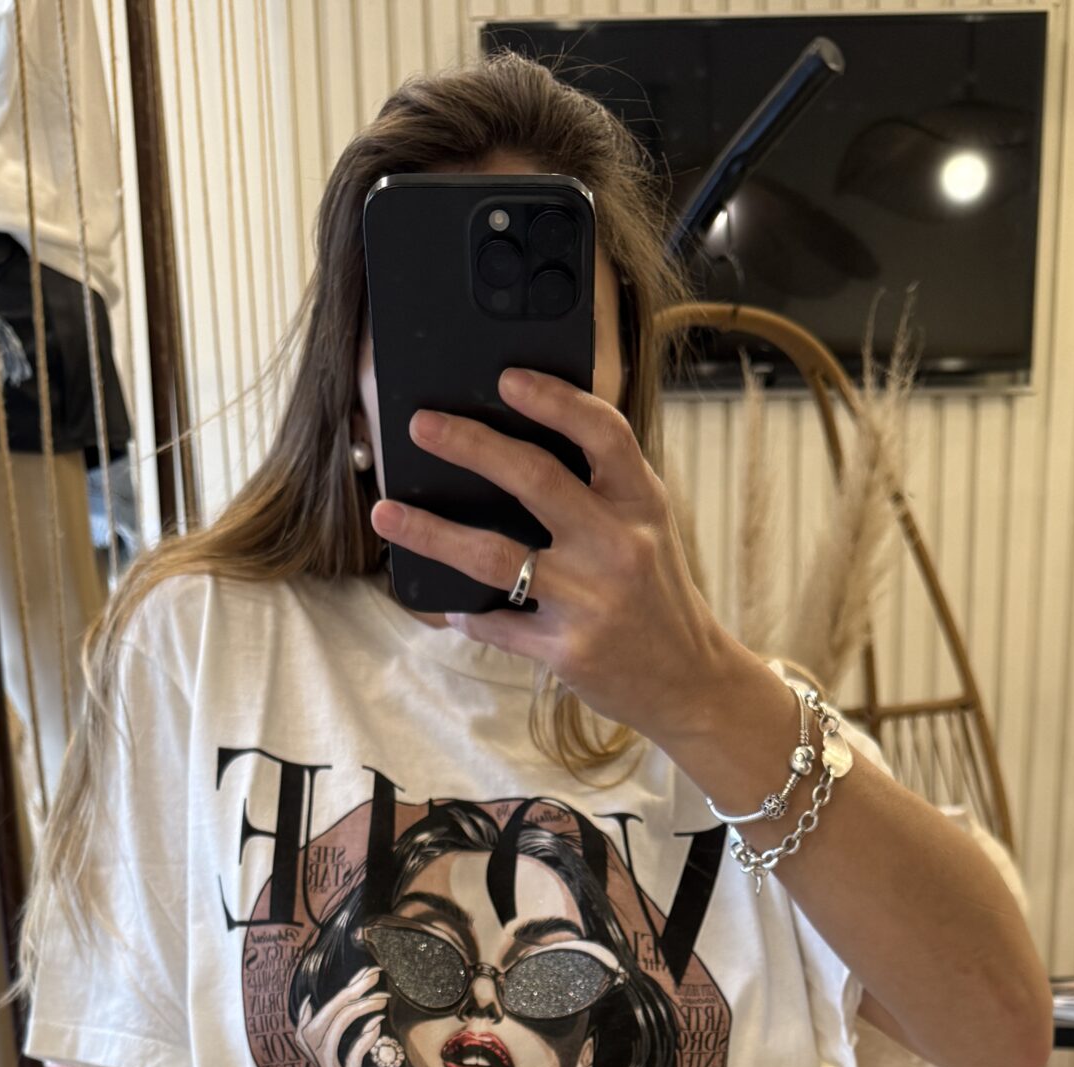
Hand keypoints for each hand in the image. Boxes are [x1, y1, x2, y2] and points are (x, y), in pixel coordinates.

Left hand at [369, 371, 741, 741]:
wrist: (687, 680)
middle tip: (421, 425)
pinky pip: (497, 622)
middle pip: (533, 478)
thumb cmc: (655, 593)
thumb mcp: (647, 528)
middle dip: (469, 445)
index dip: (554, 400)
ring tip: (387, 512)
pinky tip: (448, 602)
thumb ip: (602, 488)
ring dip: (431, 531)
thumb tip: (514, 443)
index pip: (602, 433)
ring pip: (493, 554)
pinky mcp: (568, 650)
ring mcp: (592, 600)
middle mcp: (619, 546)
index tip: (507, 379)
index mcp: (642, 503)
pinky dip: (466, 611)